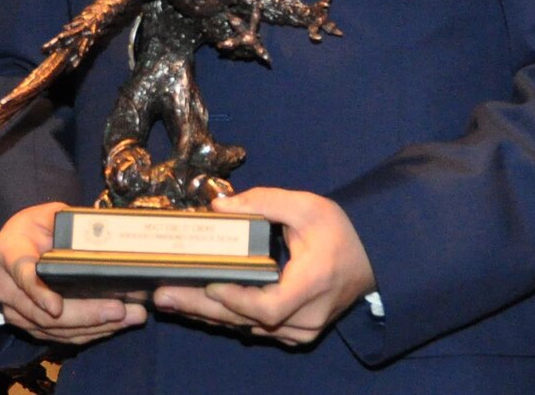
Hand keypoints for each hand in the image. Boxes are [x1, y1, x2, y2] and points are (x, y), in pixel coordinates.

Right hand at [0, 202, 148, 344]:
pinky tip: (114, 326)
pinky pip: (59, 335)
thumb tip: (101, 232)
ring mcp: (16, 311)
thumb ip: (68, 222)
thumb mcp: (47, 214)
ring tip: (128, 318)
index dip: (39, 293)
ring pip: (53, 329)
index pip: (22, 275)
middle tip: (119, 310)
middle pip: (43, 312)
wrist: (13, 246)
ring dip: (93, 326)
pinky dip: (88, 333)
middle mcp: (7, 287)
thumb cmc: (34, 227)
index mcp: (9, 252)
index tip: (57, 307)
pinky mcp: (29, 325)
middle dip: (85, 314)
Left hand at [151, 187, 376, 345]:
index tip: (209, 284)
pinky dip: (225, 316)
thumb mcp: (307, 206)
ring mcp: (302, 330)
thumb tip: (218, 207)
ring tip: (168, 299)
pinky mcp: (295, 333)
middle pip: (248, 322)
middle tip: (163, 296)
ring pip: (248, 328)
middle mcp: (307, 316)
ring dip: (207, 314)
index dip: (236, 299)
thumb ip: (263, 202)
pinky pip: (255, 329)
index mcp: (313, 284)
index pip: (269, 306)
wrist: (372, 258)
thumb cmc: (340, 231)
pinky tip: (194, 306)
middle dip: (201, 308)